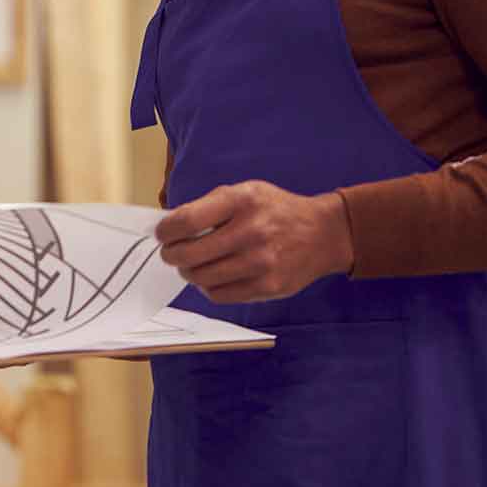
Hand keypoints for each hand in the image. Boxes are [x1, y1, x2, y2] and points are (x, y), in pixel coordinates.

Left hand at [156, 181, 353, 303]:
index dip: (166, 232)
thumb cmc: (274, 210)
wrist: (324, 233)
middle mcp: (252, 231)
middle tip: (171, 253)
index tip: (162, 235)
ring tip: (192, 265)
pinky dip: (208, 287)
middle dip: (171, 255)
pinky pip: (219, 295)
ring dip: (189, 273)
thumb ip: (208, 206)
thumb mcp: (244, 192)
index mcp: (241, 201)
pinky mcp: (268, 286)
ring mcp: (261, 262)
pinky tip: (212, 277)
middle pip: (189, 254)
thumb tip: (169, 226)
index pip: (186, 221)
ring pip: (201, 278)